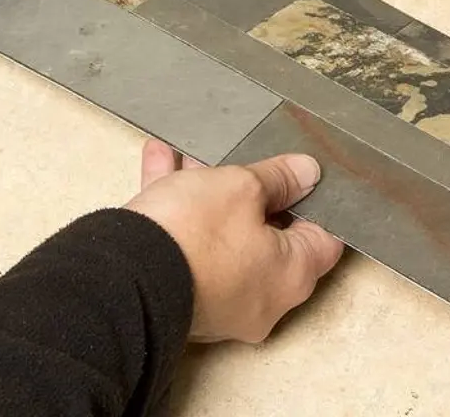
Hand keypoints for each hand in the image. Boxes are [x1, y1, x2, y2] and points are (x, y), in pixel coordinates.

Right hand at [124, 139, 343, 342]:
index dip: (319, 201)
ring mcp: (219, 298)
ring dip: (208, 189)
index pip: (324, 239)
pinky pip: (188, 240)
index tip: (309, 174)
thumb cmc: (194, 236)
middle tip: (249, 157)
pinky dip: (179, 202)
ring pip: (222, 232)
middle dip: (253, 188)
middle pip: (268, 233)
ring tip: (194, 151)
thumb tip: (307, 173)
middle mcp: (260, 296)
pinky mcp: (181, 290)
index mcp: (290, 275)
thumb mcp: (242, 187)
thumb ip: (277, 177)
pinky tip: (161, 159)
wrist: (125, 275)